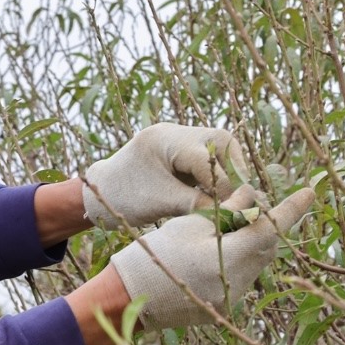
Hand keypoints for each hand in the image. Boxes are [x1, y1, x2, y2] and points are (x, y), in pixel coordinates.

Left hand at [82, 123, 243, 228]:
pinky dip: (219, 175)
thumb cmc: (124, 198)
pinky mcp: (183, 151)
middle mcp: (174, 133)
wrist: (101, 193)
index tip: (234, 208)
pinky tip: (221, 197)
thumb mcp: (160, 202)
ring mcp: (180, 140)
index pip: (206, 158)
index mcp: (163, 140)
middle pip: (222, 142)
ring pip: (221, 148)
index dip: (224, 184)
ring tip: (232, 199)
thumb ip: (197, 204)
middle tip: (242, 198)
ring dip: (230, 173)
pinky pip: (211, 158)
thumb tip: (235, 210)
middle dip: (235, 171)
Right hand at [109, 186, 314, 330]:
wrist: (127, 297)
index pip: (270, 229)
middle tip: (256, 205)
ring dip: (250, 244)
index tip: (309, 192)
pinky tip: (217, 251)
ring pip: (255, 265)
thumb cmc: (155, 254)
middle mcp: (238, 284)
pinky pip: (240, 280)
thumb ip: (226, 211)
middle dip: (265, 226)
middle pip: (266, 248)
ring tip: (229, 228)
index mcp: (230, 260)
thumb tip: (251, 195)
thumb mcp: (190, 225)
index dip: (291, 209)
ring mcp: (231, 301)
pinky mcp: (222, 310)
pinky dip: (236, 262)